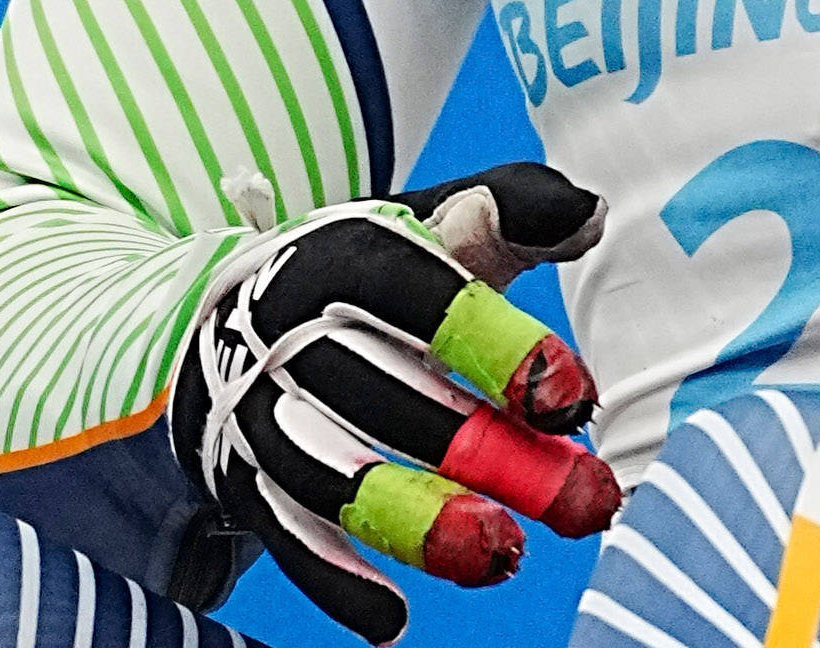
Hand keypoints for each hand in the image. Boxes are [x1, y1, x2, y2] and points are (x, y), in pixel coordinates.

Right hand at [168, 169, 616, 624]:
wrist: (230, 316)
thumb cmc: (369, 270)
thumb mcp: (433, 223)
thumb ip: (510, 212)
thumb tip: (589, 214)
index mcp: (346, 254)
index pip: (424, 297)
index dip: (499, 346)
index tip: (575, 398)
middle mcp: (289, 331)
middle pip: (388, 397)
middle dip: (488, 452)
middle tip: (582, 500)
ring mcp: (260, 411)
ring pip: (332, 474)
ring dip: (417, 521)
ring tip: (502, 555)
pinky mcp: (243, 478)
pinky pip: (286, 536)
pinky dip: (335, 583)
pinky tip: (392, 621)